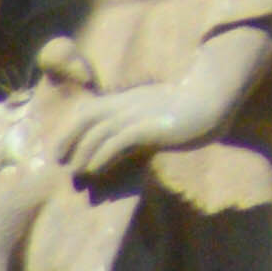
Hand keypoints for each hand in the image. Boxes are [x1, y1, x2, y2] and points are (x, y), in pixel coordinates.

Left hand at [59, 78, 193, 187]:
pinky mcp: (149, 127)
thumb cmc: (186, 110)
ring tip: (78, 171)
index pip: (89, 109)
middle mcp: (127, 103)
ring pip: (99, 131)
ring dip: (84, 152)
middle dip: (70, 139)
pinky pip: (118, 140)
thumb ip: (136, 126)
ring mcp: (137, 114)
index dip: (71, 128)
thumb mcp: (155, 114)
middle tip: (61, 162)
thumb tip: (119, 147)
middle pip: (87, 118)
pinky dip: (103, 155)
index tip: (62, 149)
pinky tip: (97, 169)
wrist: (210, 102)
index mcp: (127, 99)